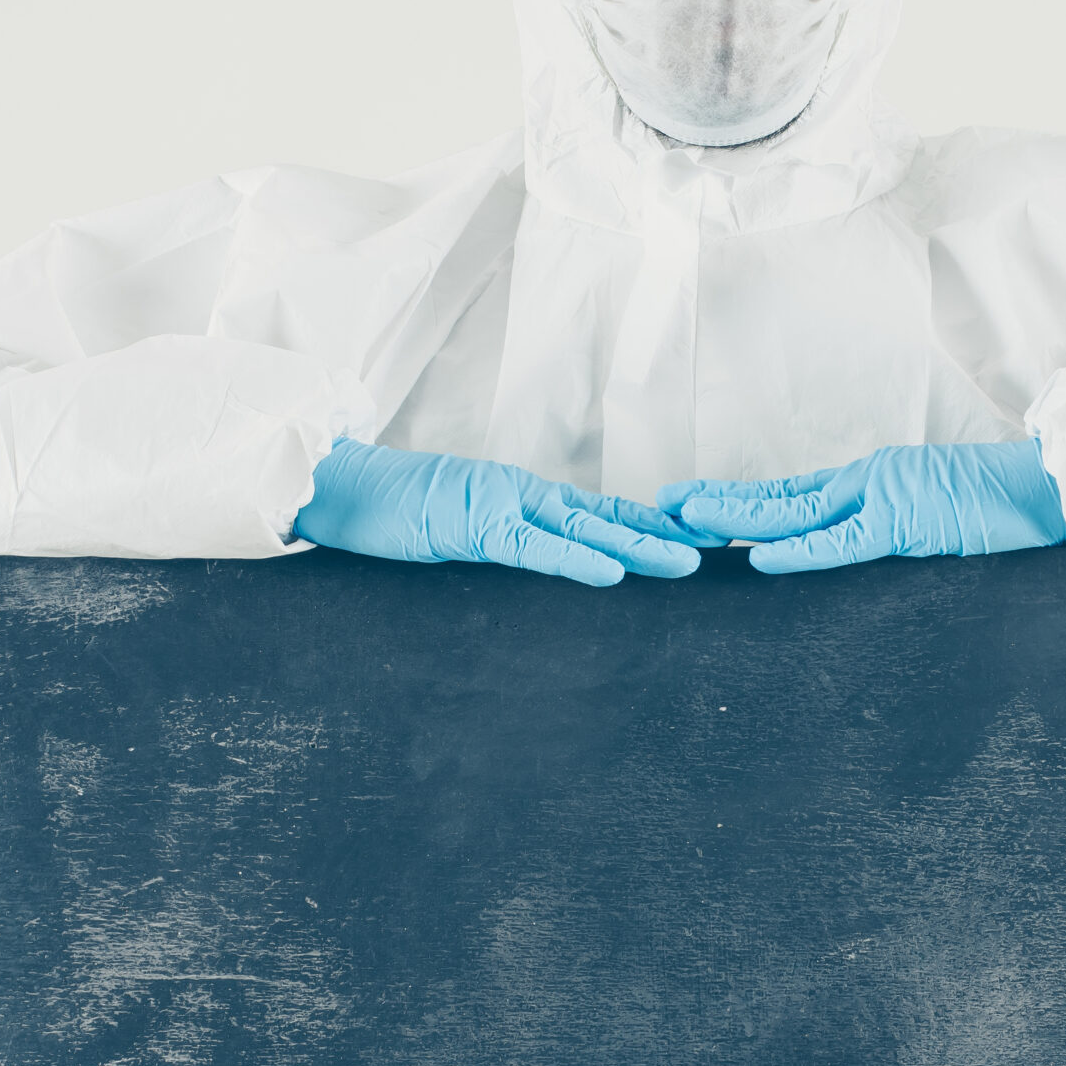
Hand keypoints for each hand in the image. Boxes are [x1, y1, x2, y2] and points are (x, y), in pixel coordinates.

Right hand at [295, 440, 702, 585]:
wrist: (343, 490)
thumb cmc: (399, 514)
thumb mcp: (467, 533)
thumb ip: (511, 545)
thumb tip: (551, 569)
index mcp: (528, 499)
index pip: (604, 513)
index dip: (655, 524)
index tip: (702, 537)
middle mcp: (526, 495)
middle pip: (611, 518)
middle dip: (669, 532)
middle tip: (723, 545)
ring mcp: (503, 508)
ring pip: (585, 531)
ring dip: (640, 548)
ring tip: (688, 563)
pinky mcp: (474, 528)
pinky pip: (534, 549)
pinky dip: (575, 562)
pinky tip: (613, 575)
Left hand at [661, 439, 1065, 573]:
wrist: (1047, 489)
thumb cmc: (1001, 509)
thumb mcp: (933, 521)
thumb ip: (892, 531)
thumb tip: (861, 552)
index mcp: (871, 485)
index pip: (793, 494)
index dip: (742, 500)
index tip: (695, 505)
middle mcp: (866, 483)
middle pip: (777, 495)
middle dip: (717, 502)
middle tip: (663, 506)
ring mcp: (882, 498)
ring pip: (792, 510)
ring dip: (735, 517)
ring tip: (685, 520)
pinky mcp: (904, 525)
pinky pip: (841, 543)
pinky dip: (797, 550)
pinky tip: (757, 556)